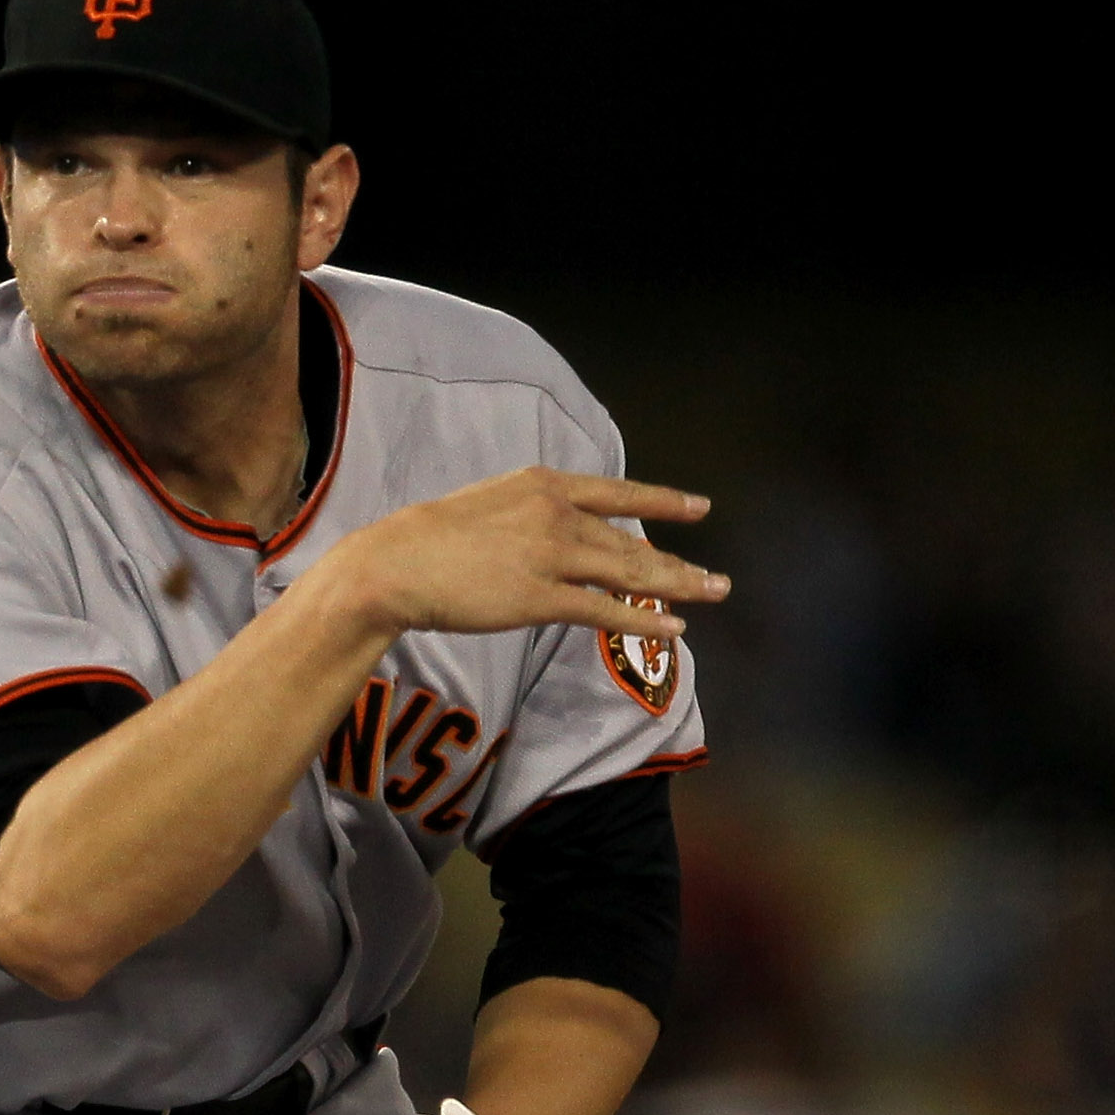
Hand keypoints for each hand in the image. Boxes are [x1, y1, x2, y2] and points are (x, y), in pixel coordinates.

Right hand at [324, 469, 726, 646]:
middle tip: (717, 581)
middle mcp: (556, 514)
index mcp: (543, 485)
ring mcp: (551, 555)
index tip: (698, 508)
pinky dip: (639, 620)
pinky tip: (670, 629)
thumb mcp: (489, 506)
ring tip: (709, 596)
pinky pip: (603, 610)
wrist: (396, 564)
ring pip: (627, 573)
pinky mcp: (540, 597)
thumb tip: (553, 536)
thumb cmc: (430, 540)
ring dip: (674, 588)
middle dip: (678, 563)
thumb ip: (529, 516)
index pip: (617, 492)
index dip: (662, 501)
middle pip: (630, 541)